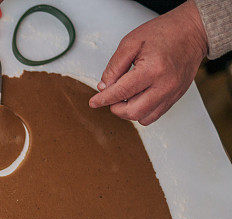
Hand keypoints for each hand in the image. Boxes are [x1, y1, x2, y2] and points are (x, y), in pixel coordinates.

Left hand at [88, 0, 207, 125]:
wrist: (193, 31)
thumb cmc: (164, 32)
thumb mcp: (131, 43)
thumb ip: (114, 67)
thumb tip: (103, 87)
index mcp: (152, 70)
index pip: (121, 92)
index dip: (103, 99)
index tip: (93, 102)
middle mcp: (165, 85)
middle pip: (132, 112)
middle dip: (116, 108)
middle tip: (111, 97)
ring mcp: (173, 93)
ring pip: (144, 118)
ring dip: (129, 112)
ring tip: (125, 97)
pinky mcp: (177, 96)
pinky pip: (155, 115)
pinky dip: (142, 112)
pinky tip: (137, 98)